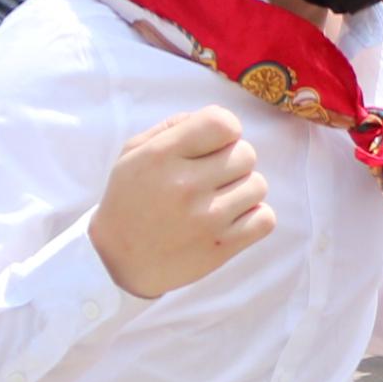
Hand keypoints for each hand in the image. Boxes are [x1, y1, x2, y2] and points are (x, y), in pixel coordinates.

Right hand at [90, 103, 271, 297]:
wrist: (117, 260)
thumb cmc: (130, 199)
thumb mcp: (135, 152)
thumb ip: (176, 126)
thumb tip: (220, 121)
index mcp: (162, 156)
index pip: (223, 123)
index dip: (225, 131)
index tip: (213, 145)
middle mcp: (185, 185)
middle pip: (246, 154)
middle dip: (233, 161)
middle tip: (211, 177)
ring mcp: (205, 218)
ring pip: (258, 185)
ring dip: (243, 190)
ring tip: (218, 199)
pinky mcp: (220, 247)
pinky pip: (265, 219)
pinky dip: (254, 217)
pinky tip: (231, 219)